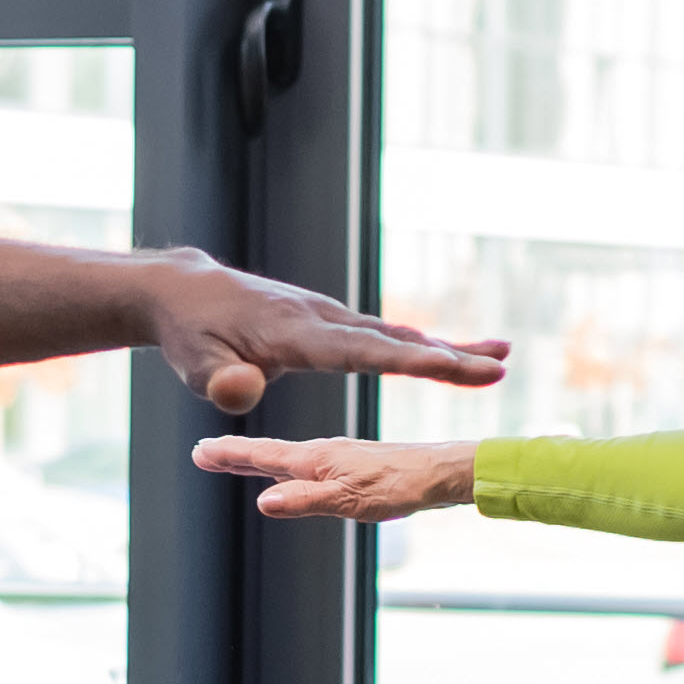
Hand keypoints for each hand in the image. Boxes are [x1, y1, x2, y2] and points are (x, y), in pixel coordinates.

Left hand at [143, 260, 507, 416]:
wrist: (184, 290)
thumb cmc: (191, 334)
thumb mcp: (195, 366)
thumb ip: (222, 382)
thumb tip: (243, 393)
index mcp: (295, 333)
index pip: (361, 352)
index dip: (406, 361)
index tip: (450, 365)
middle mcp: (321, 318)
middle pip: (394, 340)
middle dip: (449, 355)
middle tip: (500, 367)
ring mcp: (327, 317)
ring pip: (395, 335)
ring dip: (446, 348)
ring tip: (498, 359)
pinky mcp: (327, 322)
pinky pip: (381, 336)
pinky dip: (419, 345)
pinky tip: (448, 353)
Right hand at [191, 436, 479, 520]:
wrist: (442, 472)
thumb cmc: (401, 485)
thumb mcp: (351, 500)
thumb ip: (307, 500)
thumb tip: (264, 502)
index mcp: (316, 459)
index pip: (262, 455)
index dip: (230, 456)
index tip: (199, 452)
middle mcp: (322, 453)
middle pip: (268, 454)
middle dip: (236, 455)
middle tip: (203, 453)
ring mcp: (337, 457)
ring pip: (287, 456)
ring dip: (258, 457)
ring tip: (236, 459)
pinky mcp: (352, 465)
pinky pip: (307, 462)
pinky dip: (287, 461)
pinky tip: (293, 468)